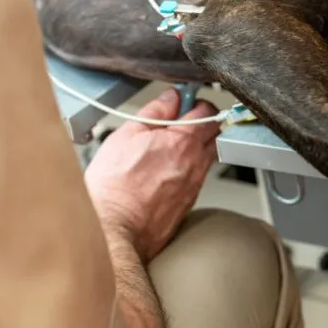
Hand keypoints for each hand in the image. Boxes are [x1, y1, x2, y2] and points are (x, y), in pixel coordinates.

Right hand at [84, 89, 220, 261]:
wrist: (112, 229)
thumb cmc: (113, 186)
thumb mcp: (127, 135)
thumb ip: (155, 111)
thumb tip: (171, 98)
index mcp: (184, 142)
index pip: (208, 111)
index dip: (196, 102)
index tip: (183, 102)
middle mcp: (196, 164)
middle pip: (215, 134)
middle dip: (201, 123)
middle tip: (178, 123)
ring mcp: (194, 185)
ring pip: (207, 157)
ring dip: (195, 147)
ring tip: (167, 148)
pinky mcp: (188, 203)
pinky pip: (197, 178)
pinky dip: (187, 169)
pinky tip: (165, 171)